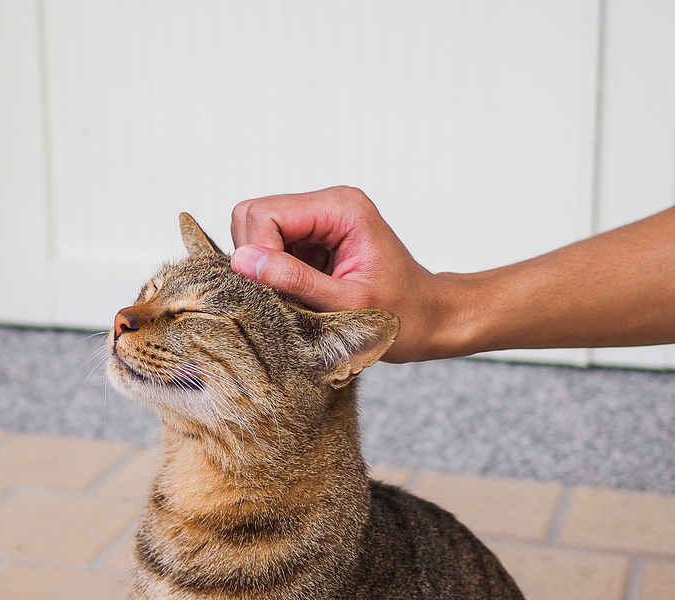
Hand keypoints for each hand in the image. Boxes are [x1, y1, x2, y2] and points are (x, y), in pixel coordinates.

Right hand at [230, 186, 465, 362]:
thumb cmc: (404, 315)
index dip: (258, 253)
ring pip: (257, 233)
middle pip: (253, 215)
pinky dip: (276, 275)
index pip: (264, 213)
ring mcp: (320, 221)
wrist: (432, 319)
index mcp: (341, 208)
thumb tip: (243, 261)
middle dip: (257, 258)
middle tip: (285, 294)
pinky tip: (302, 294)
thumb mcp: (347, 304)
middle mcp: (329, 204)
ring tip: (299, 296)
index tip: (274, 291)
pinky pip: (272, 250)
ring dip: (267, 269)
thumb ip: (294, 280)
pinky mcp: (314, 240)